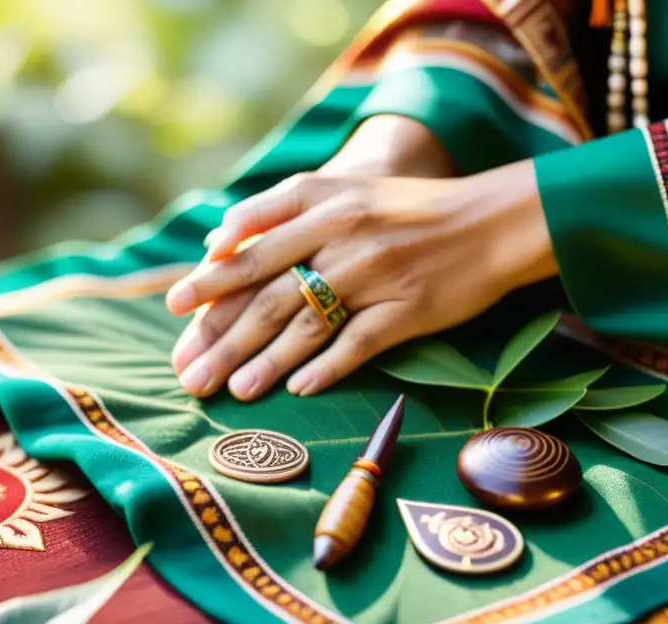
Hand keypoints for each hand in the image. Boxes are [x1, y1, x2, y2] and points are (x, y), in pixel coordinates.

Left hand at [166, 161, 556, 400]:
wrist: (493, 220)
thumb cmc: (412, 209)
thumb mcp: (347, 189)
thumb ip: (284, 208)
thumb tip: (218, 237)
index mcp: (324, 204)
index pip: (253, 248)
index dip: (211, 279)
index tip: (174, 306)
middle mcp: (344, 237)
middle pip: (269, 293)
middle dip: (222, 336)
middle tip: (189, 371)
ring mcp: (376, 275)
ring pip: (307, 324)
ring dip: (265, 361)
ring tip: (232, 390)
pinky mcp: (408, 310)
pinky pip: (359, 344)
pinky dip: (327, 368)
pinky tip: (299, 390)